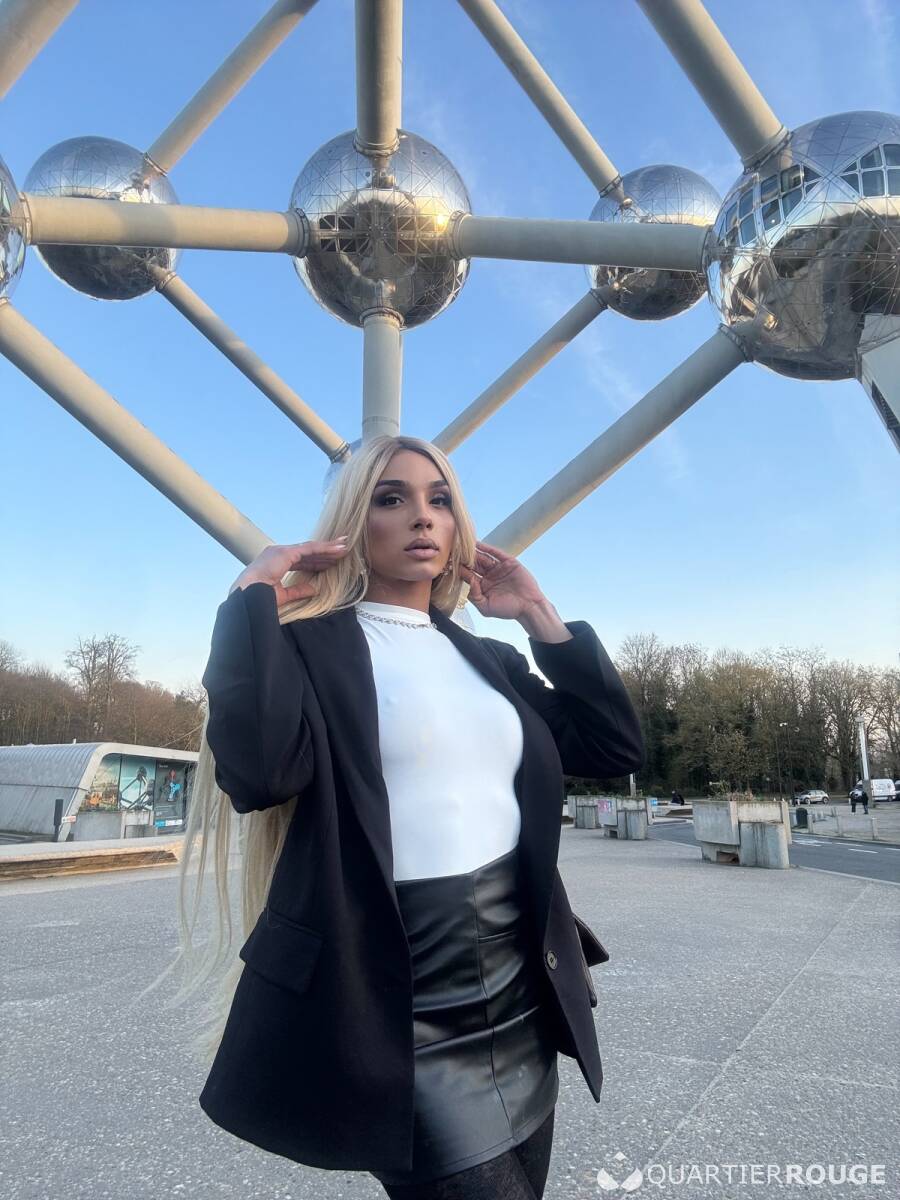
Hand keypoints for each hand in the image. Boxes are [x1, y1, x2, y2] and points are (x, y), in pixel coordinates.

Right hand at [229, 538, 349, 606]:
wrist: (247, 596)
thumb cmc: (259, 598)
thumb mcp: (283, 595)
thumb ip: (298, 590)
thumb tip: (315, 588)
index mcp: (275, 563)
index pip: (300, 561)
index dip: (316, 562)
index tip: (330, 564)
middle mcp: (278, 553)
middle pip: (307, 553)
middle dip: (325, 553)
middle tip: (342, 552)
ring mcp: (282, 551)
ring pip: (311, 548)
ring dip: (329, 548)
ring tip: (345, 547)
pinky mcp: (287, 552)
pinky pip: (310, 549)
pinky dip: (325, 548)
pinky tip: (338, 549)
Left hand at [457, 540, 545, 619]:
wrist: (529, 607)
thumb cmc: (508, 610)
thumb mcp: (486, 607)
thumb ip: (474, 595)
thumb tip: (469, 580)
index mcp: (482, 586)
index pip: (468, 575)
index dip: (460, 570)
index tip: (449, 564)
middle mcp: (489, 576)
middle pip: (474, 564)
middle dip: (465, 558)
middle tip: (453, 550)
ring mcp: (499, 568)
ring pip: (483, 558)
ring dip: (474, 552)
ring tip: (463, 544)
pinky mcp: (508, 562)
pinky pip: (496, 554)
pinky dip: (487, 548)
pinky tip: (478, 544)